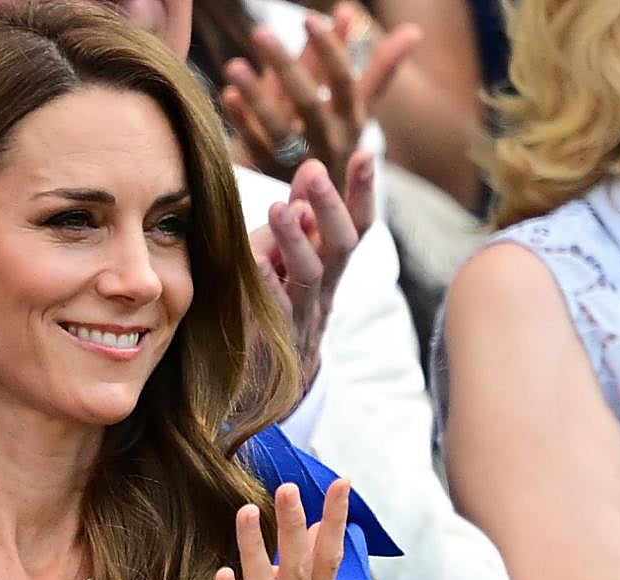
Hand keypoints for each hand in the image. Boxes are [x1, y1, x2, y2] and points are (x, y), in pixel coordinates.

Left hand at [221, 3, 419, 187]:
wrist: (319, 212)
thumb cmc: (338, 148)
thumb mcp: (359, 113)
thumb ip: (379, 70)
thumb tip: (413, 31)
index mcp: (351, 122)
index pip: (344, 83)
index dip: (329, 51)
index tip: (309, 19)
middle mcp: (328, 144)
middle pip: (308, 103)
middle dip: (286, 67)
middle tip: (261, 32)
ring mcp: (298, 164)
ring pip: (277, 130)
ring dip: (256, 96)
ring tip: (234, 65)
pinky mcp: (271, 177)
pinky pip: (255, 150)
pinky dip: (242, 124)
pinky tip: (227, 96)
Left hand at [248, 152, 373, 386]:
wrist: (269, 386)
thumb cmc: (278, 308)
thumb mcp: (292, 260)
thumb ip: (299, 218)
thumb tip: (309, 169)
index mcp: (331, 268)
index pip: (357, 226)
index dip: (363, 192)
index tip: (365, 154)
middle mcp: (325, 291)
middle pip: (340, 247)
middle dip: (330, 208)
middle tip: (316, 174)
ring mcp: (303, 318)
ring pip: (311, 276)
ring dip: (296, 240)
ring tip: (280, 208)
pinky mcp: (277, 341)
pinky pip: (276, 311)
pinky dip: (267, 284)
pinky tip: (254, 261)